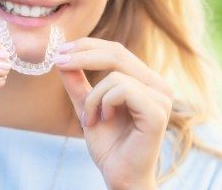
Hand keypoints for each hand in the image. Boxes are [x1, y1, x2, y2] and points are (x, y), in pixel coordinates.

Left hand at [55, 38, 172, 189]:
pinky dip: (104, 103)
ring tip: (90, 119)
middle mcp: (157, 85)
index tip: (60, 51)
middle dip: (83, 55)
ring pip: (115, 74)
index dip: (87, 46)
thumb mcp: (87, 106)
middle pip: (117, 53)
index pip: (116, 50)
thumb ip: (77, 83)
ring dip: (93, 97)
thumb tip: (61, 57)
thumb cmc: (109, 144)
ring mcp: (161, 97)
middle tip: (59, 62)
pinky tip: (104, 120)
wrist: (120, 176)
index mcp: (145, 80)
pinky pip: (123, 89)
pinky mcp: (157, 112)